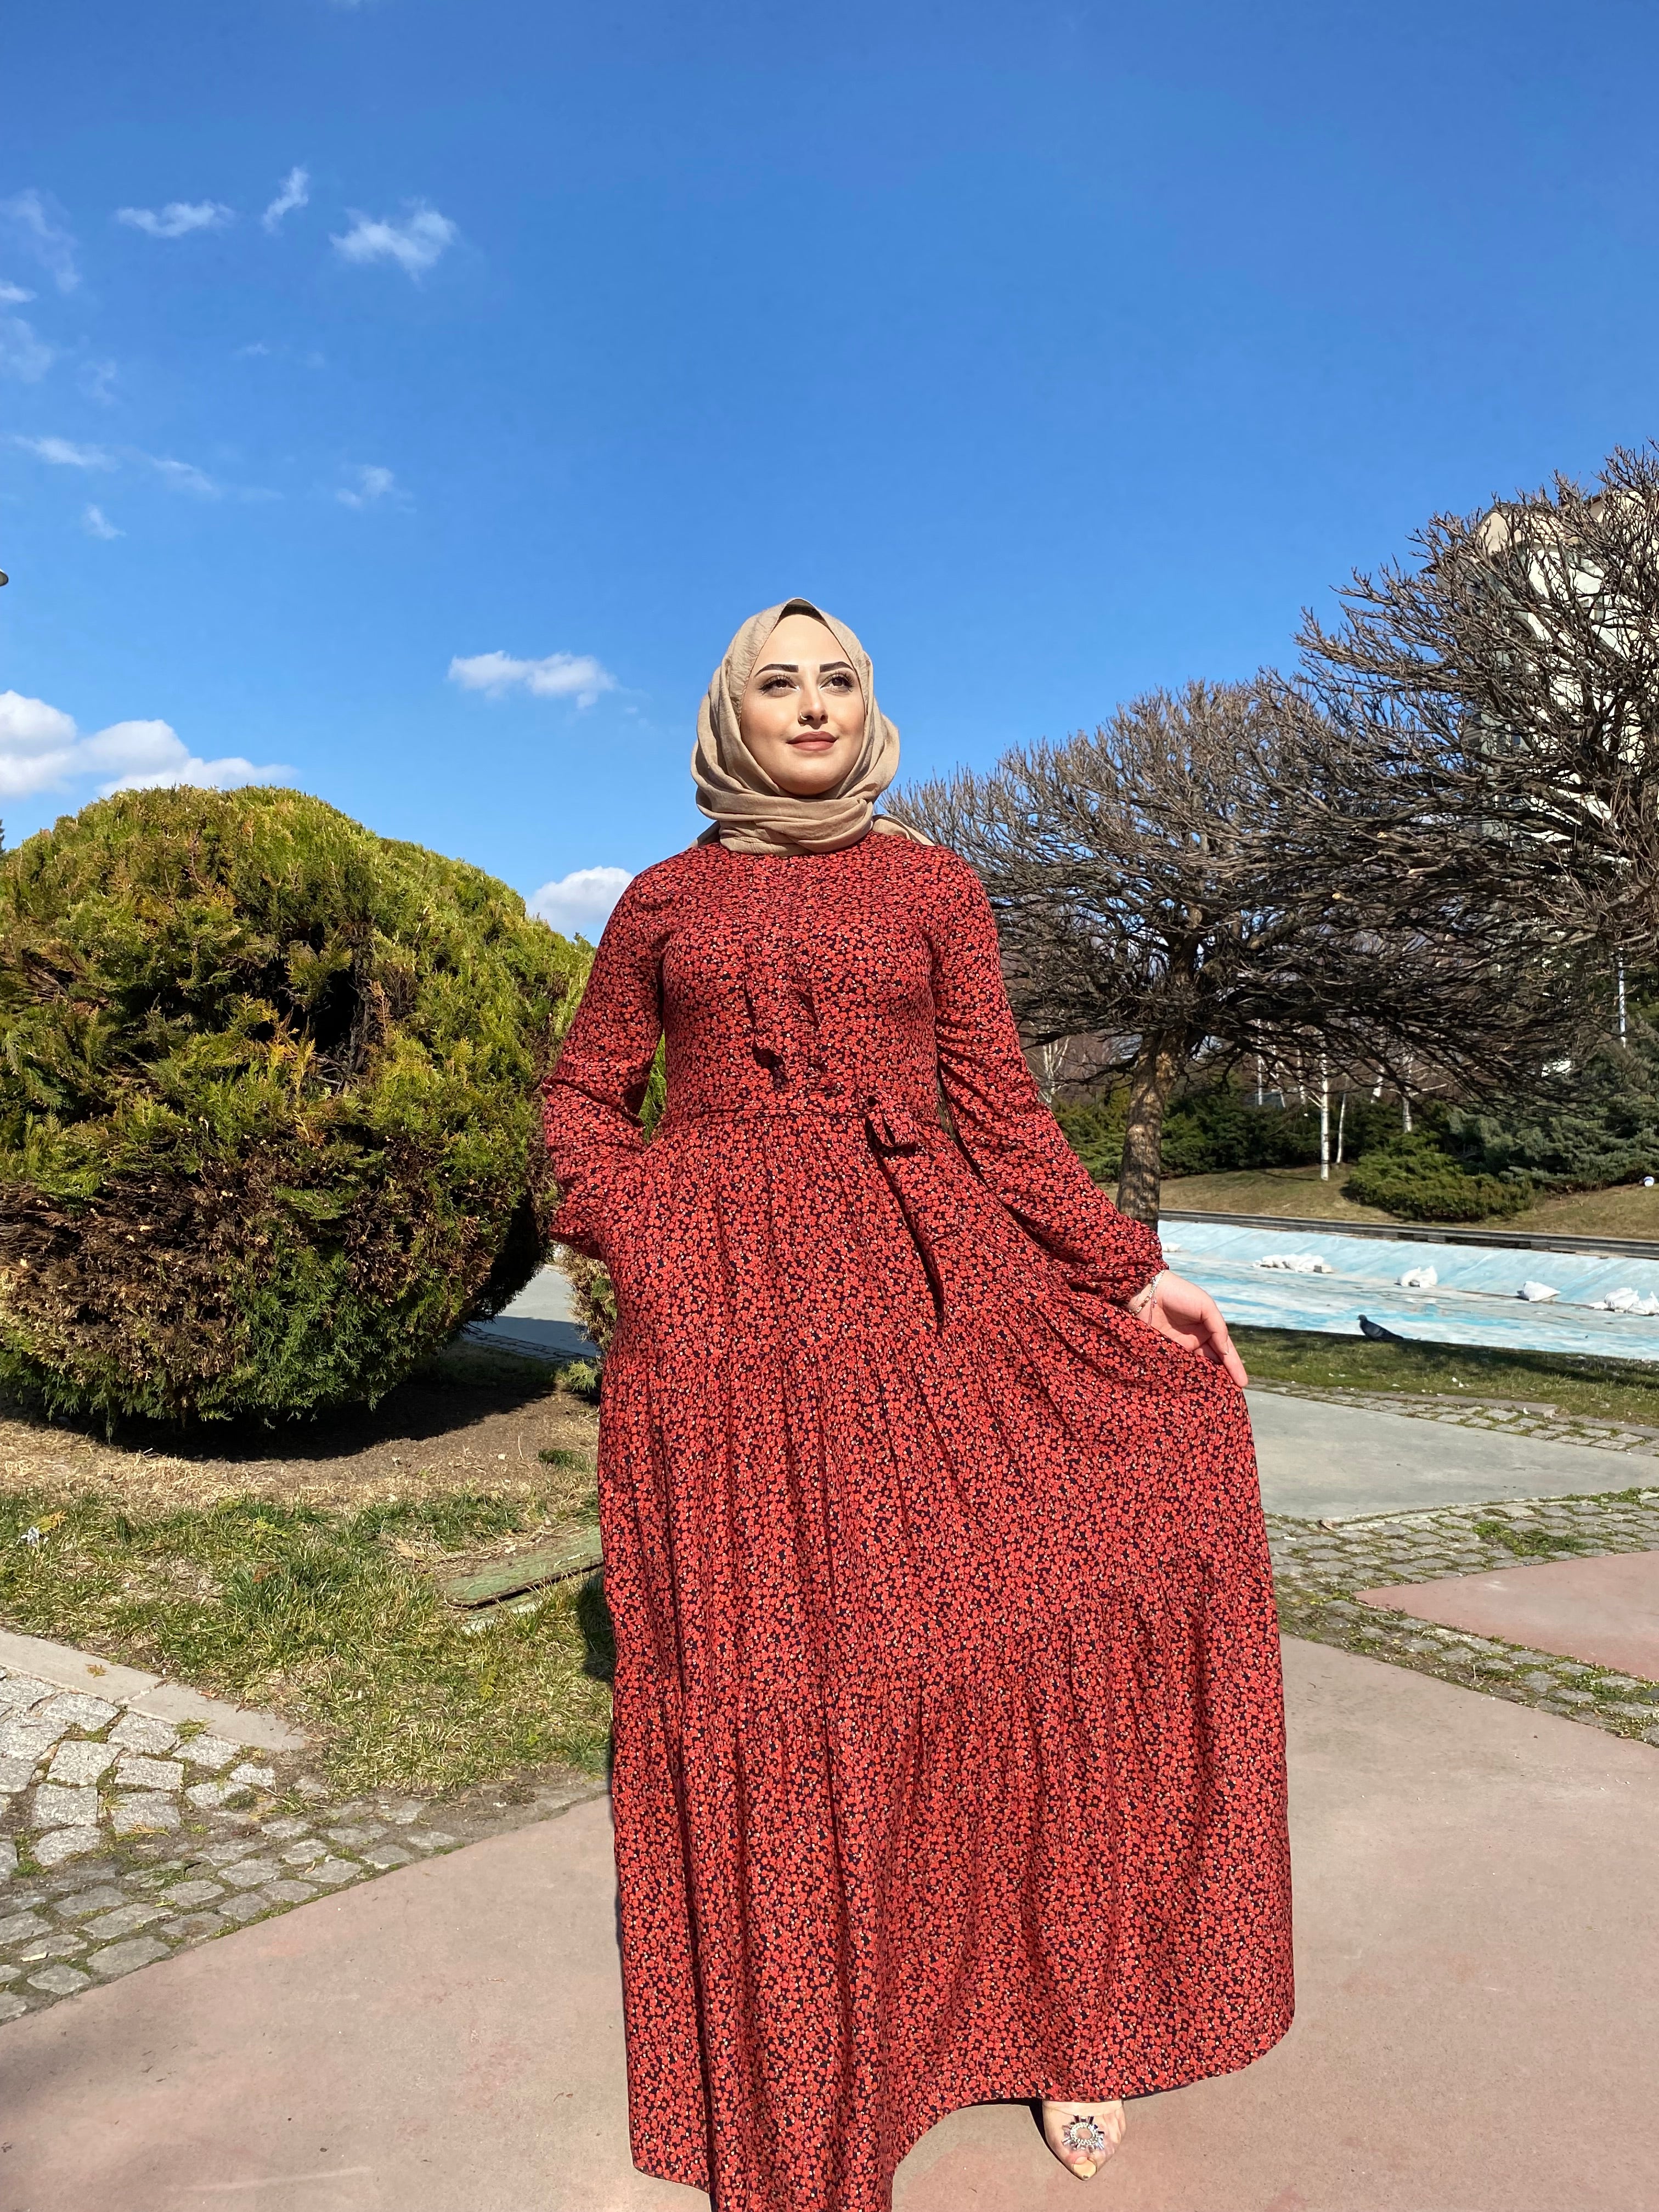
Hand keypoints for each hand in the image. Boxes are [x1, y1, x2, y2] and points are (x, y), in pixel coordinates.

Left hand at [1131, 1271, 1248, 1388]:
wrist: (1147, 1290)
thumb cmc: (1180, 1294)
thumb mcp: (1206, 1306)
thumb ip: (1219, 1329)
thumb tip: (1226, 1353)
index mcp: (1208, 1329)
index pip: (1224, 1351)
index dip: (1233, 1366)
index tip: (1243, 1383)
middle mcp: (1195, 1340)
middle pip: (1212, 1363)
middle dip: (1222, 1377)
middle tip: (1231, 1395)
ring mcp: (1179, 1348)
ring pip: (1195, 1368)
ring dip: (1205, 1381)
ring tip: (1216, 1396)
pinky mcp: (1163, 1353)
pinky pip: (1177, 1368)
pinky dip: (1185, 1378)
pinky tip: (1192, 1389)